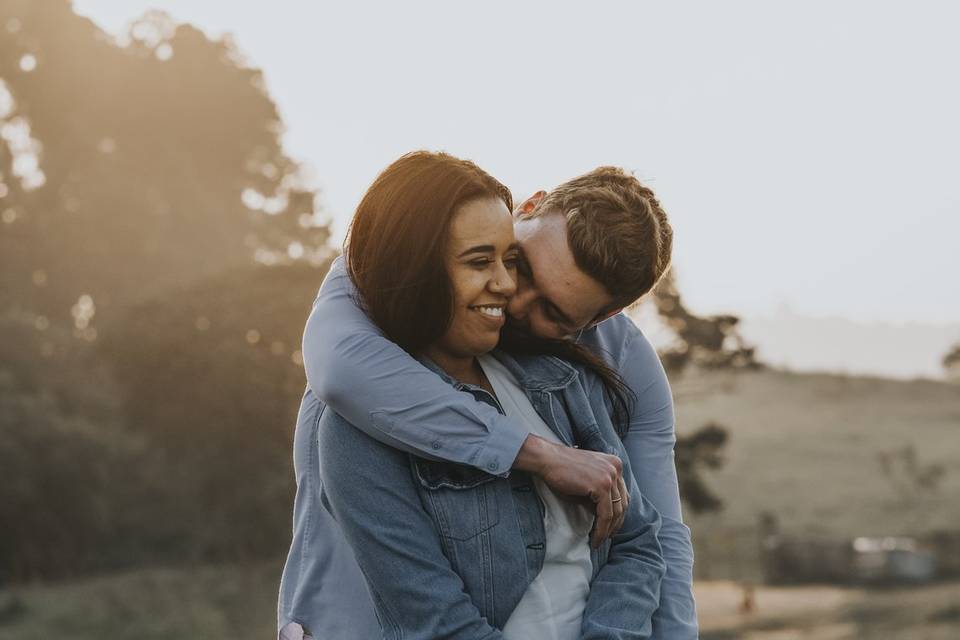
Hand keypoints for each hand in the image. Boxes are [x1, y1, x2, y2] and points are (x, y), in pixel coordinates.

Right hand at [514, 435, 629, 547]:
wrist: (547, 459)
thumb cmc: (562, 471)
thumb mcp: (586, 483)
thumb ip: (599, 496)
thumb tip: (605, 518)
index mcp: (614, 464)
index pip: (622, 494)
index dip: (618, 513)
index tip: (611, 527)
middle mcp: (616, 468)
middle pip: (622, 503)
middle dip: (615, 524)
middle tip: (606, 537)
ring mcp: (611, 475)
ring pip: (616, 511)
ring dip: (607, 530)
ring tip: (598, 541)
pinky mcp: (602, 485)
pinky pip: (606, 514)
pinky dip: (601, 529)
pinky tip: (595, 538)